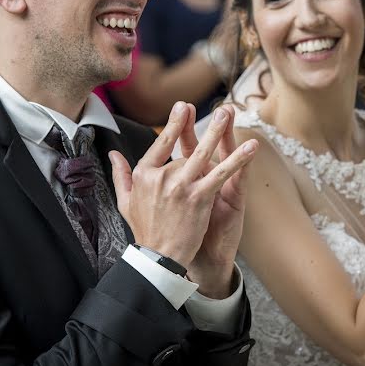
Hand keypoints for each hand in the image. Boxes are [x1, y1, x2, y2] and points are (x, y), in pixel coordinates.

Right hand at [109, 102, 257, 285]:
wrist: (157, 258)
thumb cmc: (144, 231)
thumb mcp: (125, 201)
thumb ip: (121, 175)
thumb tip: (113, 154)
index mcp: (144, 175)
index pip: (160, 145)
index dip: (173, 125)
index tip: (181, 107)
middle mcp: (161, 177)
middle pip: (184, 146)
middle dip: (199, 125)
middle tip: (213, 107)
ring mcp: (180, 187)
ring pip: (202, 154)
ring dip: (217, 132)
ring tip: (228, 114)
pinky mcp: (198, 198)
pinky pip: (221, 173)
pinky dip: (237, 159)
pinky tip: (251, 147)